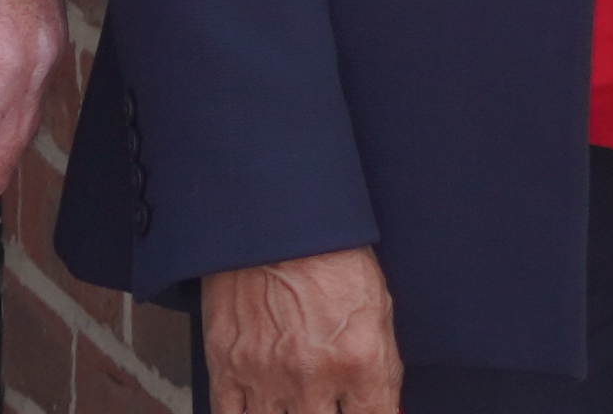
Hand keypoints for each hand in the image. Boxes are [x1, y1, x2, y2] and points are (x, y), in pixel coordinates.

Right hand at [202, 246, 399, 413]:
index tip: (360, 412)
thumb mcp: (377, 309)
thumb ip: (381, 370)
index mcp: (358, 361)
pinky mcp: (227, 365)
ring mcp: (266, 375)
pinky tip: (259, 408)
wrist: (275, 217)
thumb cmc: (331, 255)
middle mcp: (312, 377)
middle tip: (324, 403)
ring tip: (295, 402)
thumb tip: (385, 410)